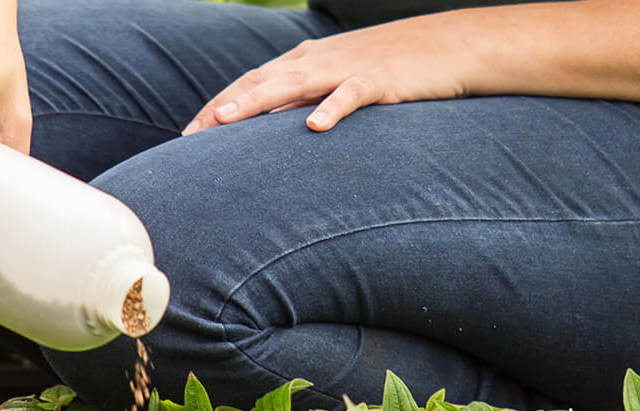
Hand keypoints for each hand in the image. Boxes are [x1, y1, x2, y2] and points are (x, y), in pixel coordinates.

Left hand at [182, 18, 470, 134]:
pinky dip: (332, 108)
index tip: (188, 136)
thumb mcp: (342, 81)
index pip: (250, 83)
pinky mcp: (381, 80)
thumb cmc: (393, 68)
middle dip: (223, 108)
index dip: (217, 107)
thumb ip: (309, 101)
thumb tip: (276, 134)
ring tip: (227, 121)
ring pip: (295, 84)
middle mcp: (318, 61)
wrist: (451, 46)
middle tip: (191, 137)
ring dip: (258, 102)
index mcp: (306, 62)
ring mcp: (348, 68)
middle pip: (261, 83)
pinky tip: (314, 126)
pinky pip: (352, 94)